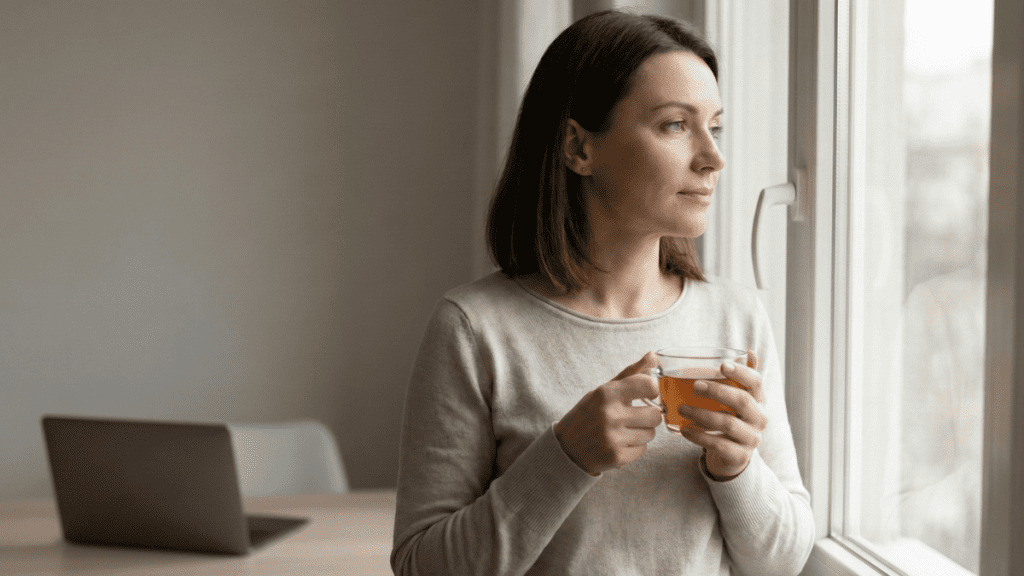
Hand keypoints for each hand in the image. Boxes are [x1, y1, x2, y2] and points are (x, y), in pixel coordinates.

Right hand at [554, 352, 663, 475]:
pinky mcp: (616, 457)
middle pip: (655, 415)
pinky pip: (643, 449)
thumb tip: (654, 355)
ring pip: (651, 433)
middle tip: (633, 416)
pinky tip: (619, 443)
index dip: (652, 390)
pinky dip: (634, 447)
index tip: (646, 394)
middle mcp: (610, 415)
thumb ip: (631, 374)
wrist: (566, 447)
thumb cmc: (589, 414)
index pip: (649, 385)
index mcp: (607, 393)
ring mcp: (613, 438)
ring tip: (623, 431)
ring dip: (642, 432)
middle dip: (648, 416)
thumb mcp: (604, 390)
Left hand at [677, 349, 766, 478]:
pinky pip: (719, 445)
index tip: (722, 365)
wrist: (731, 456)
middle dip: (718, 391)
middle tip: (695, 385)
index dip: (742, 373)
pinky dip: (699, 436)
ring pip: (728, 423)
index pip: (756, 383)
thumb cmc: (730, 419)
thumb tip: (750, 351)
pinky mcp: (739, 456)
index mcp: (759, 401)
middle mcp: (759, 419)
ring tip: (682, 408)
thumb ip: (741, 377)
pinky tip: (684, 430)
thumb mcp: (737, 399)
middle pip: (742, 401)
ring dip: (702, 414)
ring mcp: (751, 439)